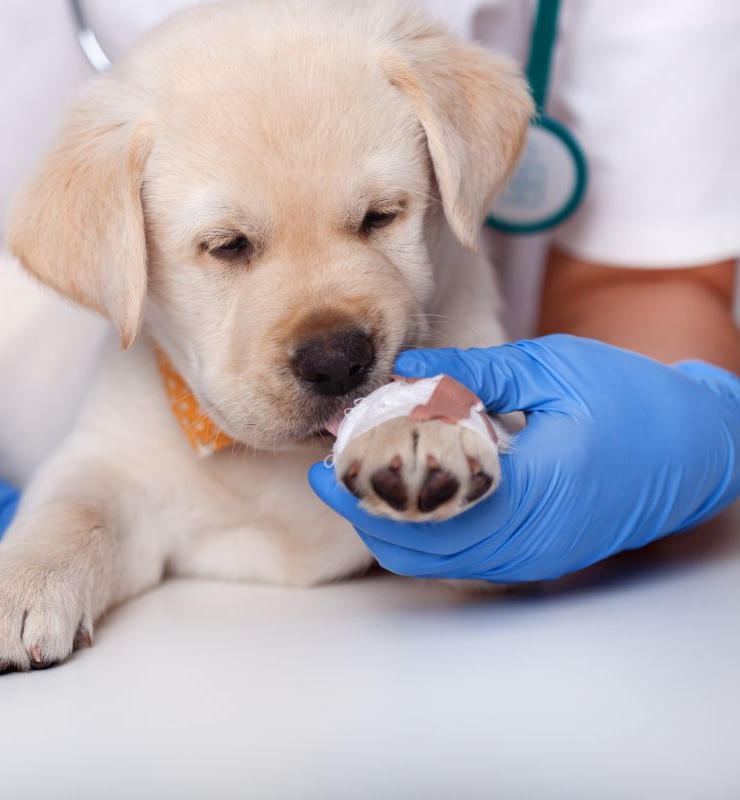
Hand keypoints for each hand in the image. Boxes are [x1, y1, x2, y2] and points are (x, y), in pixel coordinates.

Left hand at [309, 335, 739, 581]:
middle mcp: (530, 538)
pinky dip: (419, 533)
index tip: (330, 459)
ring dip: (387, 524)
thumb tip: (404, 367)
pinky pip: (458, 560)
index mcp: (535, 487)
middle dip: (364, 507)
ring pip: (433, 560)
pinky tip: (401, 495)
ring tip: (356, 480)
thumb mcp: (553, 367)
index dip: (368, 485)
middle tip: (330, 469)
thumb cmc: (632, 399)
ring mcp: (532, 558)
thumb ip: (474, 372)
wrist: (698, 448)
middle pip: (418, 543)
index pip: (427, 502)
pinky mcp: (534, 561)